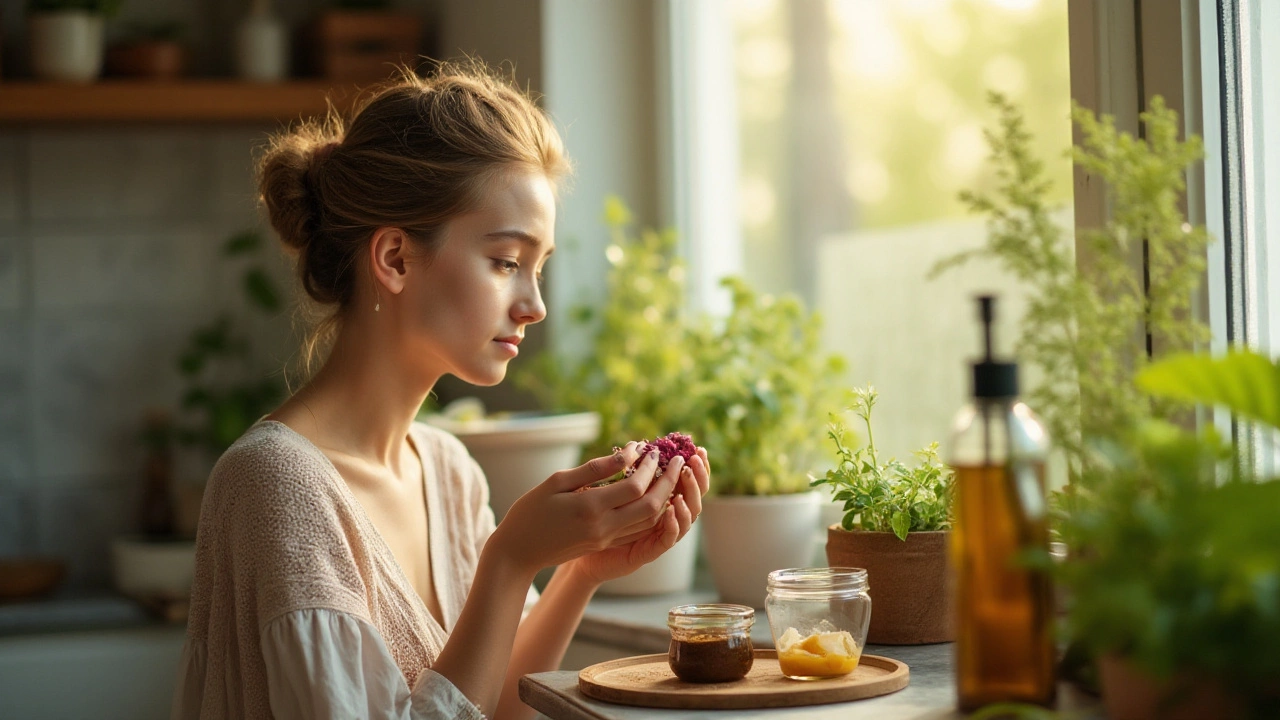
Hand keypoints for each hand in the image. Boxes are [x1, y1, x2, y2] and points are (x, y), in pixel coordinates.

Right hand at [488, 442, 688, 577]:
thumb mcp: (557, 482)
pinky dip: (653, 513)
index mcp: (590, 508)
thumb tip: (627, 454)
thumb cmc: (531, 510)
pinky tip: (656, 496)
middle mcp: (604, 526)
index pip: (635, 487)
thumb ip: (594, 469)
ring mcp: (606, 539)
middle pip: (651, 506)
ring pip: (650, 522)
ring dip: (665, 498)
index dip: (649, 466)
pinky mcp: (605, 544)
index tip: (651, 448)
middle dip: (669, 482)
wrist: (518, 551)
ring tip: (670, 475)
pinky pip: (639, 531)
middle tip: (678, 460)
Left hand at [568, 446, 710, 585]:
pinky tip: (671, 508)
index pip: (688, 484)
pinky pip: (667, 540)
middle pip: (693, 498)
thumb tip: (637, 445)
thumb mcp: (610, 487)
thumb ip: (628, 471)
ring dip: (689, 498)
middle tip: (694, 460)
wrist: (574, 551)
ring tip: (685, 478)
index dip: (697, 469)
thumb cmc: (591, 516)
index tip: (698, 449)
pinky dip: (673, 524)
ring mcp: (657, 536)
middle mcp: (664, 518)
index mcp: (659, 501)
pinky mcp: (647, 552)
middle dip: (699, 478)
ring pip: (687, 519)